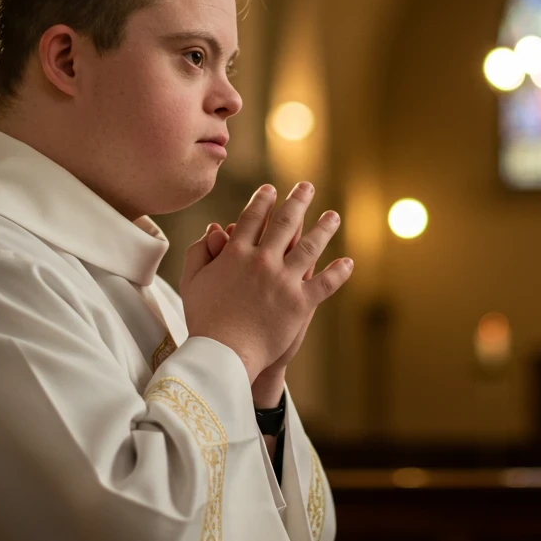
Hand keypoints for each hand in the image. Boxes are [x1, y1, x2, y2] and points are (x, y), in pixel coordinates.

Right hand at [179, 183, 351, 383]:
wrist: (223, 353)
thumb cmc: (204, 320)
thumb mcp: (192, 281)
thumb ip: (199, 252)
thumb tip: (212, 229)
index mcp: (236, 253)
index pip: (252, 218)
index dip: (262, 201)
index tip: (271, 189)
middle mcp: (263, 261)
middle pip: (285, 223)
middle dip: (298, 201)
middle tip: (307, 187)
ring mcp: (284, 281)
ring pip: (311, 246)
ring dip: (324, 228)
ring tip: (333, 216)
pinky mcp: (300, 303)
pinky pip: (325, 283)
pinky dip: (338, 272)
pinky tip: (348, 263)